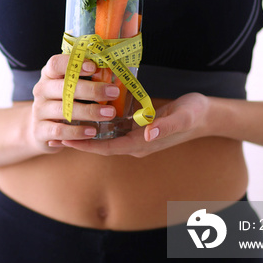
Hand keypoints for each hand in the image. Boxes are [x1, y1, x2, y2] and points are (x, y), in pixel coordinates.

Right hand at [28, 54, 123, 152]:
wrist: (42, 129)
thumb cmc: (64, 103)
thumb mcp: (71, 87)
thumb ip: (89, 78)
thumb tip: (118, 68)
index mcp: (49, 75)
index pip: (56, 64)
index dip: (74, 64)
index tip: (94, 67)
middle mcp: (41, 90)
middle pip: (64, 87)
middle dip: (92, 90)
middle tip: (114, 92)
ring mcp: (39, 110)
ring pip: (63, 110)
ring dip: (89, 111)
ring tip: (109, 114)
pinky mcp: (40, 130)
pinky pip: (59, 130)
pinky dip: (77, 132)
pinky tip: (92, 131)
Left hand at [61, 92, 211, 156]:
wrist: (207, 115)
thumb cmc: (194, 114)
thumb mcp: (182, 117)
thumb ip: (165, 126)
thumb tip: (146, 134)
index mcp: (142, 144)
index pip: (107, 148)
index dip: (85, 146)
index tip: (66, 140)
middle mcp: (136, 143)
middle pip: (101, 145)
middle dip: (78, 141)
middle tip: (54, 133)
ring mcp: (136, 136)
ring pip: (105, 137)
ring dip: (85, 132)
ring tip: (62, 124)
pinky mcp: (137, 127)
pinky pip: (113, 128)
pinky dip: (97, 123)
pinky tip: (84, 114)